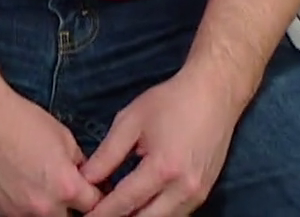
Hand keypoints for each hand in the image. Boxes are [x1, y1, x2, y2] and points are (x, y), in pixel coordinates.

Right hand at [0, 87, 100, 216]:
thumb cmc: (22, 120)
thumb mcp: (64, 137)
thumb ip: (80, 165)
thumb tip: (86, 178)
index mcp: (66, 187)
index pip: (96, 206)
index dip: (96, 195)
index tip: (92, 189)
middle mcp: (44, 207)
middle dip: (73, 207)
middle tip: (67, 190)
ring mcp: (19, 212)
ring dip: (50, 210)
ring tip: (42, 186)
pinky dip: (26, 207)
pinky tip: (22, 186)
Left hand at [80, 68, 245, 216]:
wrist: (214, 94)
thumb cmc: (171, 102)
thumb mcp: (130, 122)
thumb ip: (106, 154)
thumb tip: (85, 178)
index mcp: (163, 169)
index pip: (125, 202)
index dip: (101, 212)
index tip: (85, 215)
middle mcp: (184, 189)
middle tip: (98, 211)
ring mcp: (198, 195)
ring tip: (116, 207)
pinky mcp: (204, 194)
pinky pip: (176, 214)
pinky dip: (155, 213)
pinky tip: (139, 203)